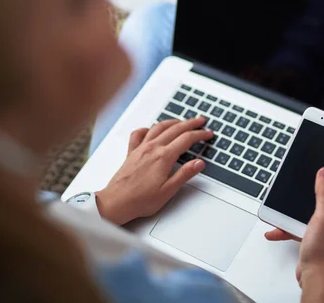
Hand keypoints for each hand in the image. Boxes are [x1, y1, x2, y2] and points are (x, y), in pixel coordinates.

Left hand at [96, 116, 212, 224]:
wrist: (116, 202)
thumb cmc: (140, 200)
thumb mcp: (168, 190)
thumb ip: (184, 174)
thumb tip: (199, 163)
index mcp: (163, 157)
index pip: (186, 139)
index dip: (200, 134)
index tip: (208, 134)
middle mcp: (152, 148)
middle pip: (175, 129)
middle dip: (190, 123)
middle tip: (200, 121)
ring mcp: (141, 148)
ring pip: (159, 127)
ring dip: (173, 122)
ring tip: (182, 121)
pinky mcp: (132, 152)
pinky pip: (139, 133)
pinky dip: (148, 128)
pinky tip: (151, 129)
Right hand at [265, 168, 323, 292]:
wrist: (315, 274)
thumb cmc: (323, 248)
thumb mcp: (323, 214)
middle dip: (313, 181)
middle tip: (304, 171)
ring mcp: (321, 223)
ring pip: (307, 206)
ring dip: (295, 203)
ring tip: (284, 199)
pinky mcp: (310, 233)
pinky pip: (296, 224)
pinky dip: (285, 224)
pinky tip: (276, 226)